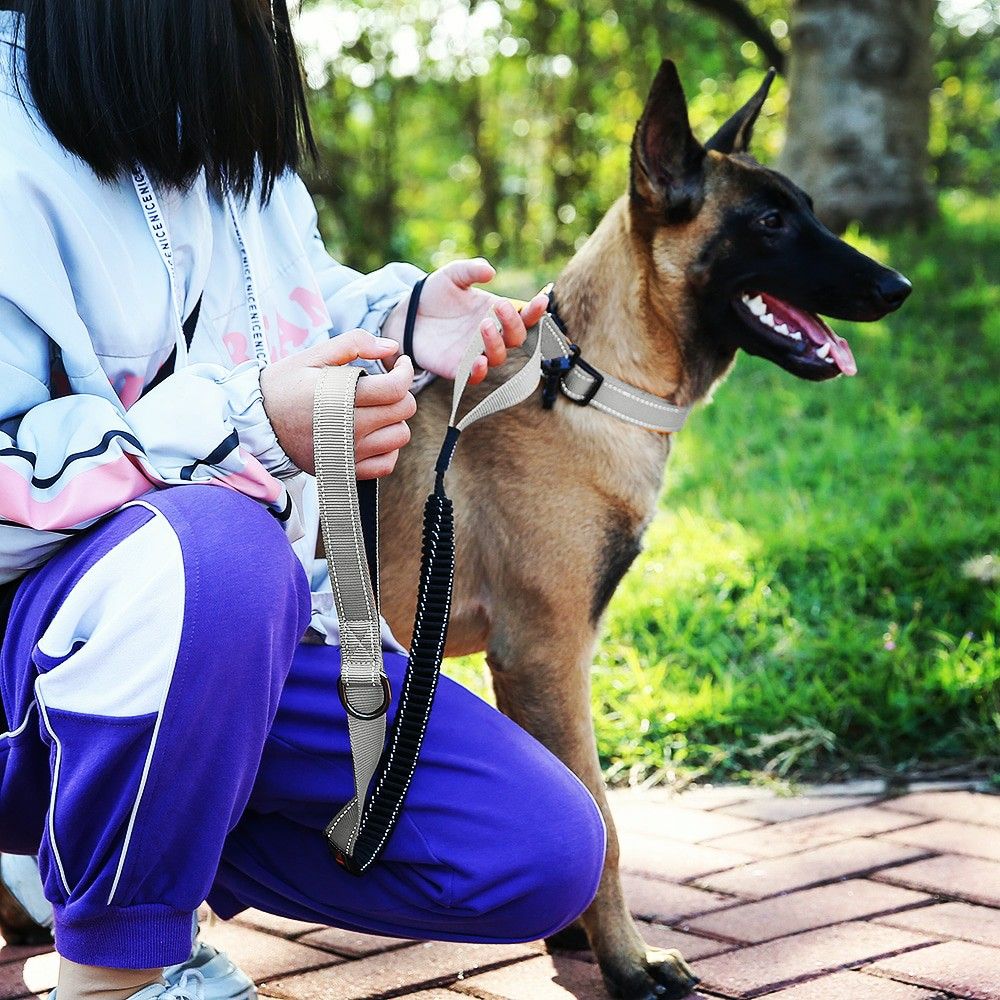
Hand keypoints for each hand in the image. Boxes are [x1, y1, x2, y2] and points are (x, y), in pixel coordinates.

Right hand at [260, 330, 415, 479]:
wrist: (256, 425)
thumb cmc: (283, 387)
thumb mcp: (312, 356)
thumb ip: (353, 344)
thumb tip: (392, 347)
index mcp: (339, 397)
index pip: (395, 388)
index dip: (405, 371)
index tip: (399, 364)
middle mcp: (348, 428)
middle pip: (402, 411)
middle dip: (401, 392)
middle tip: (385, 384)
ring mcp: (349, 453)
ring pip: (400, 437)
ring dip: (395, 419)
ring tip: (377, 409)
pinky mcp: (346, 470)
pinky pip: (386, 464)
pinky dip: (388, 448)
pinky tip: (375, 433)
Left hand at [382, 258, 549, 384]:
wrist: (408, 315)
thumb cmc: (435, 294)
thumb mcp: (452, 275)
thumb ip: (470, 270)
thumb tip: (490, 272)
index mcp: (496, 314)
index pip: (524, 316)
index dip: (535, 311)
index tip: (541, 300)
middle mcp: (491, 335)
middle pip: (516, 338)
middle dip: (513, 324)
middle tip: (500, 308)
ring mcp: (476, 353)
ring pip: (499, 357)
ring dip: (496, 343)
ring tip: (484, 324)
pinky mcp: (458, 369)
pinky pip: (475, 376)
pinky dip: (480, 372)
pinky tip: (478, 361)